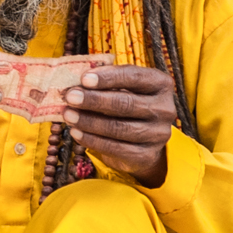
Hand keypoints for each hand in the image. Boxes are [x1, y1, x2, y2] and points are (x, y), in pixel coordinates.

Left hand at [63, 66, 176, 186]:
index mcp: (161, 84)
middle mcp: (164, 109)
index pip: (134, 77)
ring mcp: (158, 134)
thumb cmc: (129, 106)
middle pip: (126, 103)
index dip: (108, 77)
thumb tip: (75, 84)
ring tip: (68, 115)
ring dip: (89, 121)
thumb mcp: (123, 88)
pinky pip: (116, 148)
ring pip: (119, 127)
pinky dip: (92, 140)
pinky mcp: (147, 155)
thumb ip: (105, 83)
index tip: (84, 78)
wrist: (144, 140)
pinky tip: (77, 133)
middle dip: (94, 100)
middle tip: (70, 97)